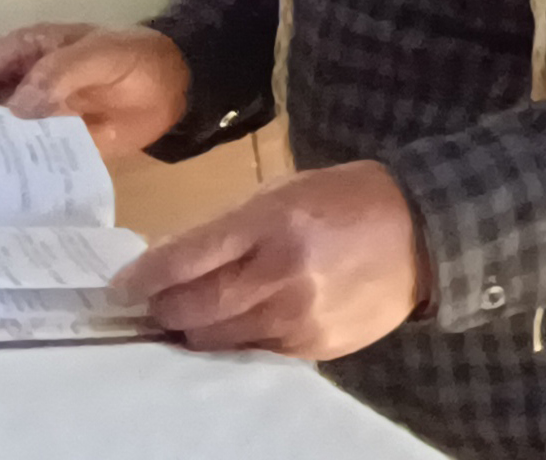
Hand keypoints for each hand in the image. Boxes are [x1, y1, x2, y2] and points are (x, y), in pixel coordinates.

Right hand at [0, 23, 190, 158]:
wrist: (176, 87)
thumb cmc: (136, 57)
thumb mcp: (100, 54)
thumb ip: (59, 74)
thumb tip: (16, 109)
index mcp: (25, 52)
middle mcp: (22, 84)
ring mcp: (37, 116)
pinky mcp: (54, 143)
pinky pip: (28, 157)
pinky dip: (22, 171)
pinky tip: (20, 190)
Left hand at [111, 160, 423, 359]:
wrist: (424, 233)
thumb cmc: (347, 199)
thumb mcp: (285, 191)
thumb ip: (229, 226)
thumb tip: (171, 260)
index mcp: (272, 221)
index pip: (187, 257)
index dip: (144, 276)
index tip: (121, 286)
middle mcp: (281, 274)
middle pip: (192, 309)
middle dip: (163, 308)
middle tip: (153, 303)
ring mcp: (298, 317)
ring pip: (216, 341)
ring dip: (194, 329)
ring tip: (191, 315)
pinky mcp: (313, 348)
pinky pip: (252, 354)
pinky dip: (236, 342)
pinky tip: (238, 324)